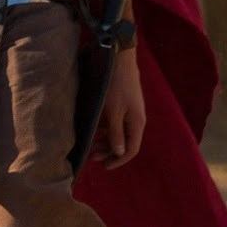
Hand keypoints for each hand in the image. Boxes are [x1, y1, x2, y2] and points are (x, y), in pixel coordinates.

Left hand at [100, 48, 145, 167]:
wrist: (119, 60)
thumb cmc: (115, 86)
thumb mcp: (113, 111)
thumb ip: (116, 133)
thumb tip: (120, 152)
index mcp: (137, 123)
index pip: (131, 150)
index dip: (118, 160)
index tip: (104, 166)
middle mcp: (135, 119)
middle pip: (124, 143)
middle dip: (108, 152)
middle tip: (91, 156)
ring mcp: (129, 111)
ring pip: (118, 132)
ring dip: (105, 141)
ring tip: (90, 145)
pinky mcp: (122, 103)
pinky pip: (115, 122)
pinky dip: (105, 129)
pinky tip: (93, 129)